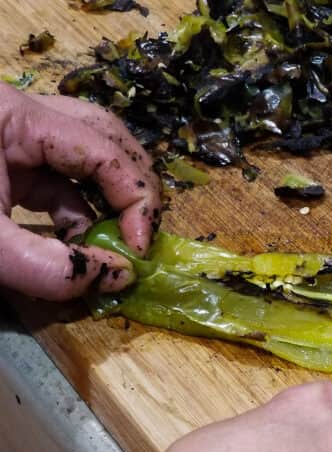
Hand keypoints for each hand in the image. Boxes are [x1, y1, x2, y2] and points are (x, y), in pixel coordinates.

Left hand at [0, 83, 161, 299]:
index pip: (105, 151)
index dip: (135, 203)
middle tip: (140, 239)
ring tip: (114, 242)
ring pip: (85, 156)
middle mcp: (21, 114)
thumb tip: (118, 279)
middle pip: (106, 138)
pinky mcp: (3, 160)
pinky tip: (79, 243)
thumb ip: (50, 267)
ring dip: (107, 202)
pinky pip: (56, 178)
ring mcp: (12, 136)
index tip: (138, 253)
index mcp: (14, 115)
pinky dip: (76, 212)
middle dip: (132, 192)